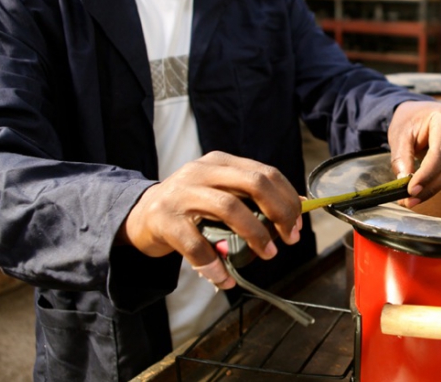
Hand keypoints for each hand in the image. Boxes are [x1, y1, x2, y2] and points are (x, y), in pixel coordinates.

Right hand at [115, 151, 302, 289]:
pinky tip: (224, 278)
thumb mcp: (222, 193)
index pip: (266, 173)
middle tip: (288, 238)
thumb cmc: (192, 207)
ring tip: (267, 255)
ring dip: (255, 235)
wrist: (141, 216)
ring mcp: (182, 193)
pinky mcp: (164, 219)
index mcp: (221, 162)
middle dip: (279, 212)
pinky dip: (214, 264)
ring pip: (229, 208)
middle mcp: (202, 171)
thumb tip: (299, 207)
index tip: (298, 225)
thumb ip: (253, 197)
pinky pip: (195, 245)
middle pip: (254, 183)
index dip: (288, 199)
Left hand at [388, 101, 440, 207]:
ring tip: (413, 198)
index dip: (427, 174)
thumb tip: (404, 181)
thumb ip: (401, 158)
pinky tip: (422, 190)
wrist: (417, 112)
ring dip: (433, 187)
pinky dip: (436, 182)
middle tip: (410, 200)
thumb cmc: (409, 120)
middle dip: (430, 186)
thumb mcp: (399, 135)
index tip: (411, 190)